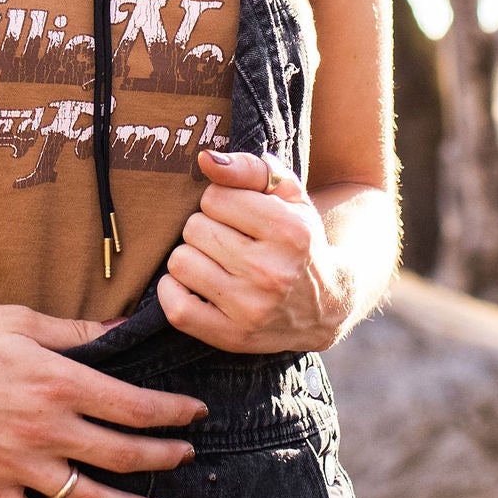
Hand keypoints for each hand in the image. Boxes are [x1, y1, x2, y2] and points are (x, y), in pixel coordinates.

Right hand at [0, 303, 203, 497]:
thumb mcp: (16, 320)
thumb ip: (72, 330)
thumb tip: (118, 329)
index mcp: (59, 382)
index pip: (136, 407)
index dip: (173, 413)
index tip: (195, 414)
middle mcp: (46, 429)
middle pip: (124, 455)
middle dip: (164, 458)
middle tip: (185, 457)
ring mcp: (17, 465)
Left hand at [156, 146, 346, 353]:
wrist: (324, 306)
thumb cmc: (298, 240)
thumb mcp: (288, 197)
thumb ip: (249, 168)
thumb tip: (206, 160)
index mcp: (291, 233)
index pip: (215, 197)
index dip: (221, 201)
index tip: (238, 215)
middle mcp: (272, 273)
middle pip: (194, 228)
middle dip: (206, 228)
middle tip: (228, 241)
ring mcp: (252, 309)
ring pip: (180, 262)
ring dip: (191, 257)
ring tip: (216, 262)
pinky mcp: (232, 337)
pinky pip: (176, 307)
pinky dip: (173, 290)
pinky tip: (193, 283)